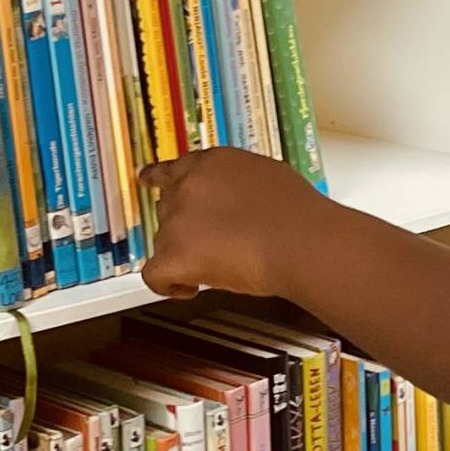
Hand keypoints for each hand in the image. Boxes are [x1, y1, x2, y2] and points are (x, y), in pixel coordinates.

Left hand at [139, 150, 324, 300]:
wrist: (301, 241)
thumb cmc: (297, 214)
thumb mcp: (266, 175)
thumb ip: (236, 181)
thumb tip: (233, 194)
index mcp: (210, 163)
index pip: (172, 169)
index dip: (160, 179)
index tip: (149, 180)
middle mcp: (187, 186)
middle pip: (166, 207)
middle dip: (184, 226)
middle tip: (207, 242)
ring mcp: (177, 220)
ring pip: (163, 241)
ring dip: (184, 254)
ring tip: (218, 265)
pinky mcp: (175, 255)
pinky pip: (155, 275)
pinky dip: (170, 285)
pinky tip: (189, 288)